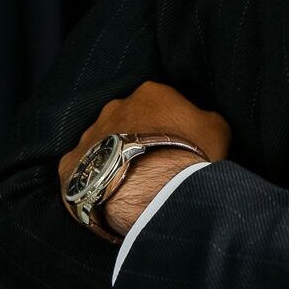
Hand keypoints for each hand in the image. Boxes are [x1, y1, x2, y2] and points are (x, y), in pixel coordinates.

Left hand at [58, 80, 231, 238]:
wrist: (155, 194)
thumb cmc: (190, 157)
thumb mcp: (218, 130)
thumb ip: (204, 118)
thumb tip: (199, 121)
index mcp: (150, 93)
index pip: (160, 103)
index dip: (170, 126)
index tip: (177, 146)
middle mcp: (115, 107)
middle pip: (127, 120)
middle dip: (136, 138)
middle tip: (153, 165)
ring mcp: (89, 135)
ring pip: (101, 144)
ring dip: (112, 158)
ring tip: (129, 184)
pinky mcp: (70, 165)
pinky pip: (80, 170)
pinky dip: (90, 179)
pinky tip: (104, 195)